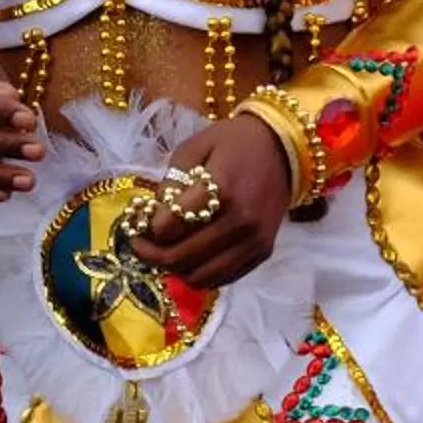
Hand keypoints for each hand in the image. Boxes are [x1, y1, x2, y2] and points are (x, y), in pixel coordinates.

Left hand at [129, 111, 292, 289]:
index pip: (169, 228)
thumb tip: (153, 217)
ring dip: (175, 269)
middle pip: (181, 257)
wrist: (283, 149)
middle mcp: (240, 222)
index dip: (147, 228)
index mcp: (222, 190)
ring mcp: (253, 242)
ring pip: (200, 277)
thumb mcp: (195, 147)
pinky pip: (223, 279)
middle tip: (139, 245)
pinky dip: (200, 274)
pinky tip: (190, 257)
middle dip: (151, 254)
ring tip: (165, 252)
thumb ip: (171, 181)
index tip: (139, 222)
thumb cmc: (234, 143)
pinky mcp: (262, 253)